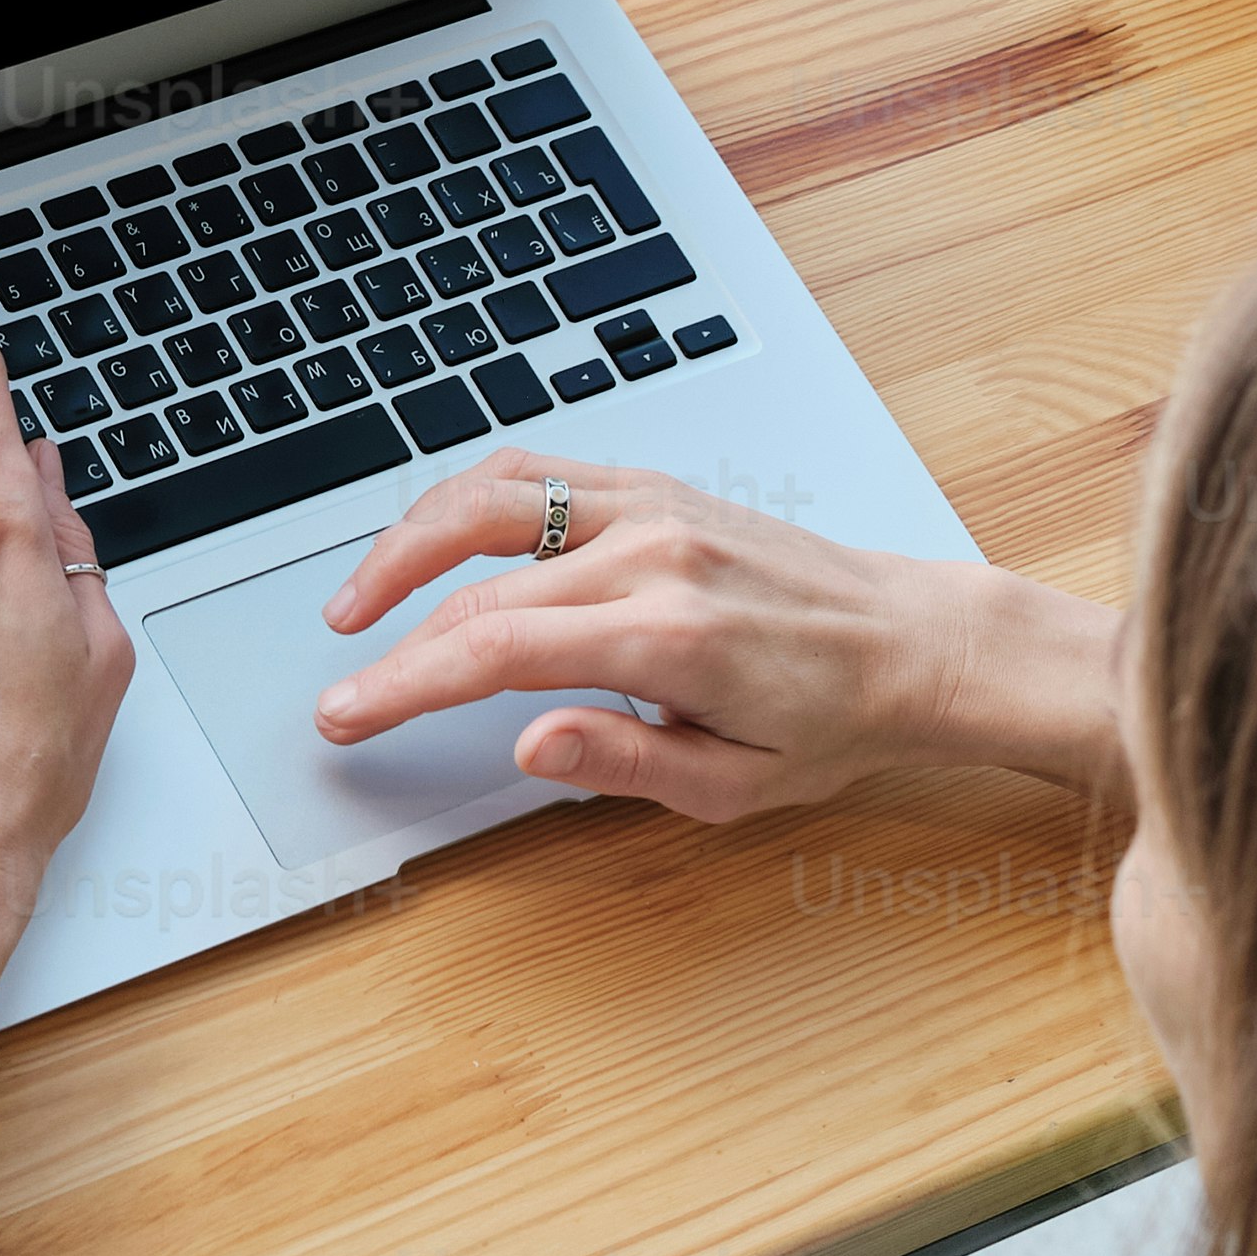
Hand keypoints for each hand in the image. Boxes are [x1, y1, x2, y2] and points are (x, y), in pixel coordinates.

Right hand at [311, 457, 1119, 825]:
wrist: (915, 645)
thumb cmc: (834, 721)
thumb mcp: (737, 784)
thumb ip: (624, 761)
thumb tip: (528, 741)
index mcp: (667, 633)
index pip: (494, 650)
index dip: (403, 683)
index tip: (349, 714)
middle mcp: (653, 553)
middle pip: (476, 585)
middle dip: (390, 636)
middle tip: (342, 684)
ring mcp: (655, 507)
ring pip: (492, 497)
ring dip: (408, 543)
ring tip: (359, 598)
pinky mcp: (659, 489)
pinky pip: (539, 472)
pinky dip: (470, 499)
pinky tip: (435, 539)